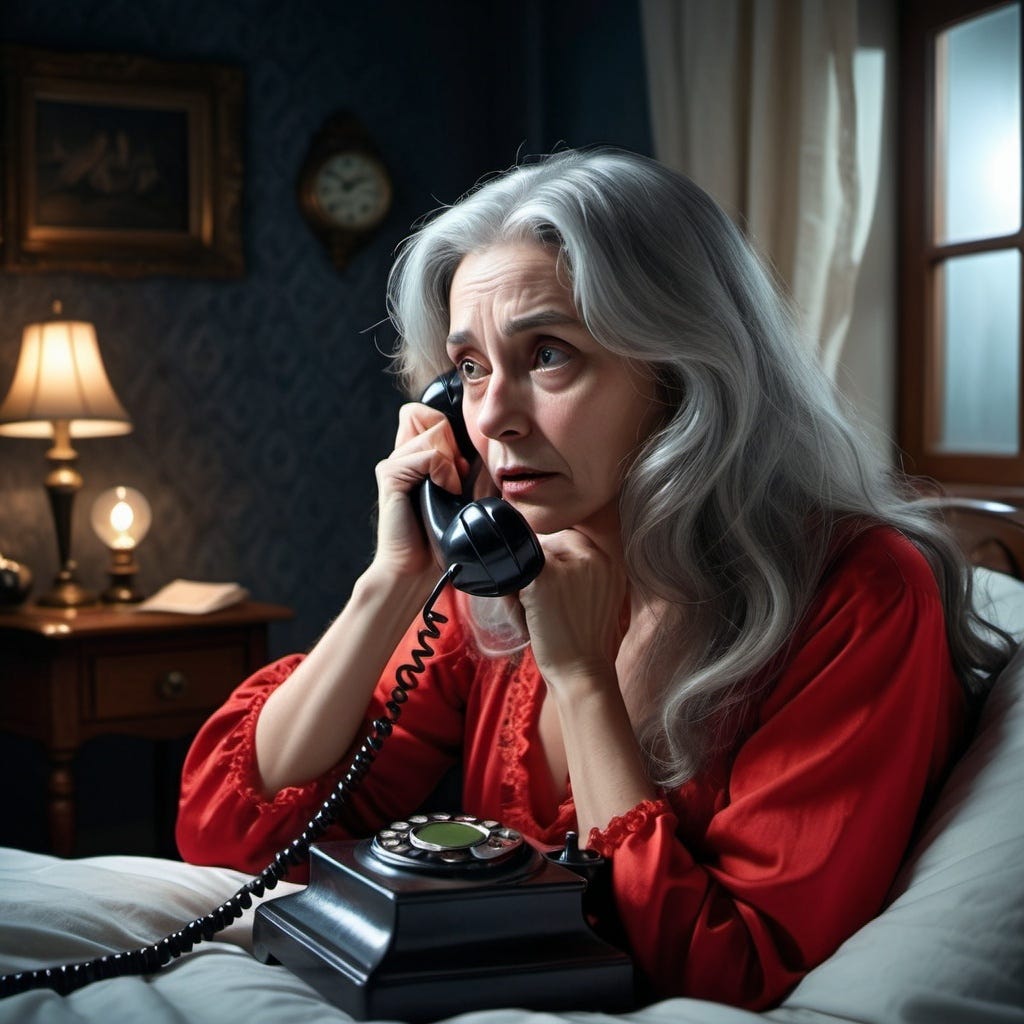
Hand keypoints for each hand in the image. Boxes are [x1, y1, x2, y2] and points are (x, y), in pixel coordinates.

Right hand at [372, 402, 469, 580]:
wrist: (419, 568)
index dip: (452, 432)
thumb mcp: (468, 493)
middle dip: (453, 444)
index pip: (430, 414)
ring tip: (451, 489)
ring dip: (452, 462)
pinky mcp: (390, 475)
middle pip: (432, 416)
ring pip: (435, 433)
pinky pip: (429, 455)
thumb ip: (472, 465)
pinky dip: (445, 472)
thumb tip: (491, 441)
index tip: (462, 467)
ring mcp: (394, 463)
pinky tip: (446, 492)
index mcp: (416, 456)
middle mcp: (402, 454)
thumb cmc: (445, 536)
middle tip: (457, 477)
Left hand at [519, 530, 627, 691]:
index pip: (570, 539)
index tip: (552, 589)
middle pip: (546, 542)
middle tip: (542, 605)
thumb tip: (544, 552)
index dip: (553, 561)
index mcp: (608, 561)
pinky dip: (511, 598)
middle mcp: (592, 557)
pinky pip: (513, 575)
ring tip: (533, 614)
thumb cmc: (586, 644)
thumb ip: (583, 574)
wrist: (583, 674)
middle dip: (536, 568)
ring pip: (527, 558)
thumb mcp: (600, 600)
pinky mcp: (543, 579)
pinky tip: (525, 620)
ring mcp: (568, 566)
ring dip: (522, 583)